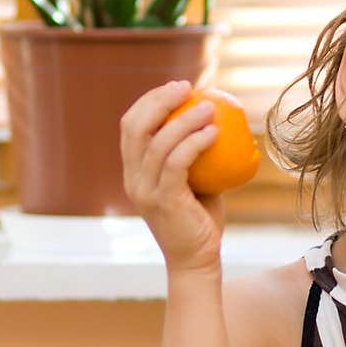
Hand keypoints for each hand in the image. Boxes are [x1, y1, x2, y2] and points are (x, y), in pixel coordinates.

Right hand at [120, 80, 226, 273]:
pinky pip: (177, 163)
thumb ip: (194, 154)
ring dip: (184, 119)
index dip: (149, 101)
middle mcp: (132, 179)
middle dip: (159, 101)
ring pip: (157, 143)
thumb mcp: (194, 180)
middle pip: (135, 127)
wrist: (197, 259)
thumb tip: (215, 118)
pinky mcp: (163, 201)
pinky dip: (194, 142)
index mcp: (133, 171)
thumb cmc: (200, 218)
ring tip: (210, 108)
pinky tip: (213, 132)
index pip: (130, 125)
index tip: (177, 87)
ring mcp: (145, 190)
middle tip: (188, 88)